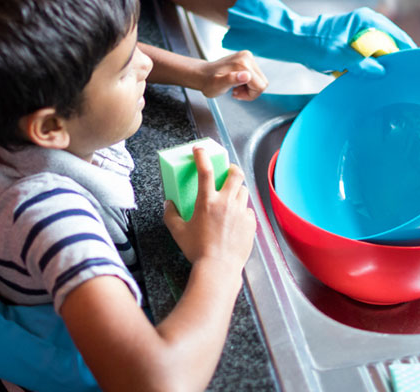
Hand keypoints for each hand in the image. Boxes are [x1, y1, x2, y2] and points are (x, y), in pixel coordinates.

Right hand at [163, 148, 254, 270]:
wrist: (219, 269)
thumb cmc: (197, 251)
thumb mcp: (178, 232)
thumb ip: (171, 215)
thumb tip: (169, 204)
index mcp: (207, 201)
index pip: (205, 169)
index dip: (202, 155)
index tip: (199, 150)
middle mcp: (226, 203)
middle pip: (236, 174)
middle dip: (232, 168)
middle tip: (227, 171)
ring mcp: (240, 212)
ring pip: (243, 191)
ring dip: (237, 190)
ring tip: (230, 197)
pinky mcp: (250, 223)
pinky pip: (248, 210)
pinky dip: (242, 211)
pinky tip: (235, 219)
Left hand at [196, 50, 267, 100]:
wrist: (203, 74)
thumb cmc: (208, 82)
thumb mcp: (217, 85)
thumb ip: (231, 80)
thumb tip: (246, 75)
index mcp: (243, 64)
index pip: (261, 86)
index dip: (250, 95)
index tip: (236, 94)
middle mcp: (247, 57)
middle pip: (262, 82)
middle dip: (250, 91)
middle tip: (235, 91)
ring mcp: (247, 56)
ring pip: (260, 79)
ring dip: (249, 87)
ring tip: (234, 87)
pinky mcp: (246, 58)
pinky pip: (255, 75)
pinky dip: (247, 82)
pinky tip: (236, 82)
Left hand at [222, 0, 415, 75]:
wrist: (293, 42)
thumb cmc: (313, 44)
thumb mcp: (339, 56)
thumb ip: (362, 64)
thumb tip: (381, 72)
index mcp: (367, 20)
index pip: (397, 36)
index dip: (407, 52)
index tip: (415, 67)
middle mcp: (367, 23)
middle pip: (391, 44)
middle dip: (396, 61)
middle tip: (404, 78)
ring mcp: (360, 33)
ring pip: (380, 52)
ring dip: (382, 65)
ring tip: (389, 80)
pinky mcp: (353, 43)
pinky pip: (369, 56)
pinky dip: (370, 66)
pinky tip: (371, 78)